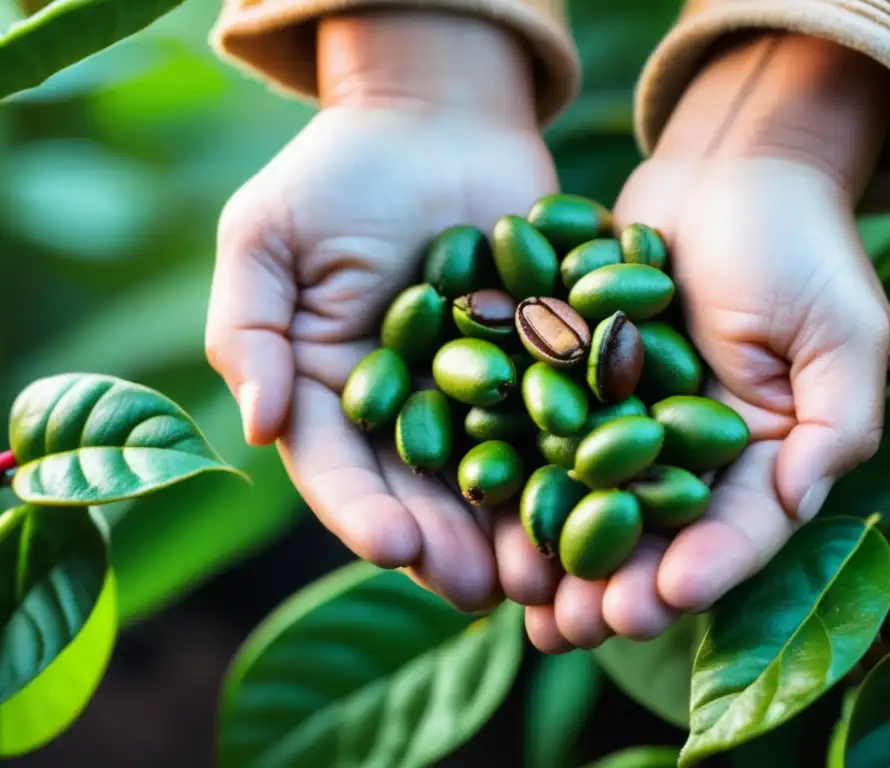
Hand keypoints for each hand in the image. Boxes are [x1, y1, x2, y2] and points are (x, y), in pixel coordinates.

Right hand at [205, 11, 560, 612]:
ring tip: (545, 576)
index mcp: (333, 395)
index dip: (363, 512)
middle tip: (479, 591)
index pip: (340, 470)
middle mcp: (407, 412)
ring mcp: (481, 396)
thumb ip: (249, 330)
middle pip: (424, 493)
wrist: (438, 121)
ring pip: (497, 478)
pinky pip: (563, 421)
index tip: (392, 547)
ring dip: (518, 530)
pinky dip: (580, 463)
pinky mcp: (545, 369)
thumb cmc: (338, 173)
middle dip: (449, 546)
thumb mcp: (266, 238)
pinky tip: (604, 501)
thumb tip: (260, 429)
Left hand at [524, 33, 889, 651]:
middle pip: (656, 534)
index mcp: (761, 453)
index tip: (666, 599)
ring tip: (528, 602)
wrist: (726, 167)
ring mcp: (629, 418)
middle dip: (619, 583)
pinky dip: (521, 473)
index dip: (707, 568)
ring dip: (560, 554)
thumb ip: (835, 423)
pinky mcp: (577, 379)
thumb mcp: (839, 331)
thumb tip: (802, 505)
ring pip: (593, 501)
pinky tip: (489, 511)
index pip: (738, 528)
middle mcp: (691, 451)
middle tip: (581, 627)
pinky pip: (546, 434)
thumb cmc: (798, 243)